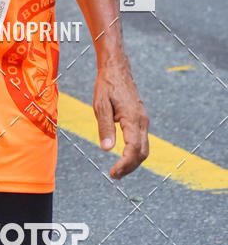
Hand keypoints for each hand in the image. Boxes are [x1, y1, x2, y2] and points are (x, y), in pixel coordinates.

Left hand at [93, 57, 149, 179]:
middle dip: (130, 167)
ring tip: (118, 170)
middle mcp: (142, 121)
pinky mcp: (140, 119)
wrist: (116, 69)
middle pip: (142, 153)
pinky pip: (142, 141)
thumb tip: (107, 149)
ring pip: (144, 148)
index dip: (124, 164)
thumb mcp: (101, 105)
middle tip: (114, 175)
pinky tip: (124, 156)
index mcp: (132, 119)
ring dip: (133, 162)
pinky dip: (135, 153)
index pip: (133, 149)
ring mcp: (143, 120)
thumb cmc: (107, 85)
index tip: (113, 173)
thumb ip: (105, 127)